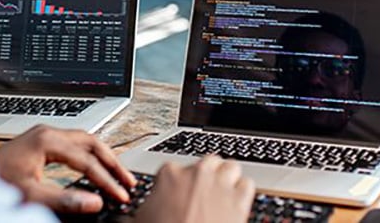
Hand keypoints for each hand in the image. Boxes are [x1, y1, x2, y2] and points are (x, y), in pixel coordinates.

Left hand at [0, 124, 136, 213]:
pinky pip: (74, 144)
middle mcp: (47, 132)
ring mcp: (44, 134)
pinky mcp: (40, 141)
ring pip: (85, 140)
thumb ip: (64, 199)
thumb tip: (94, 203)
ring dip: (103, 157)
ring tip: (118, 174)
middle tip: (128, 181)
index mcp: (47, 140)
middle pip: (92, 142)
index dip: (106, 179)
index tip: (120, 194)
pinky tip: (94, 166)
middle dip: (112, 162)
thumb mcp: (31, 194)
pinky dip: (89, 155)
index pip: (87, 160)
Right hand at [134, 156, 254, 222]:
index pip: (175, 168)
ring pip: (231, 167)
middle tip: (203, 193)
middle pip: (208, 162)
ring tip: (223, 194)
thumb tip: (132, 215)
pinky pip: (247, 185)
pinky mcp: (239, 201)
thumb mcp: (139, 221)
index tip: (177, 195)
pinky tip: (236, 204)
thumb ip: (139, 211)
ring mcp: (220, 185)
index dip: (177, 183)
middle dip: (207, 175)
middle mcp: (197, 174)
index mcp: (170, 175)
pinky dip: (243, 193)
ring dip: (228, 179)